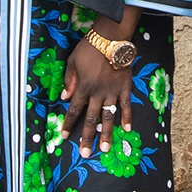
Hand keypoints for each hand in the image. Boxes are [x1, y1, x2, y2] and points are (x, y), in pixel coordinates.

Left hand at [58, 42, 132, 156]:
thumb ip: (69, 80)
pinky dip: (127, 117)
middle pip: (91, 119)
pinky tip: (127, 129)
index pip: (74, 110)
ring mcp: (112, 91)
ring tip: (105, 149)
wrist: (111, 38)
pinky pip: (126, 105)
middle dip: (87, 137)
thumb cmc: (89, 48)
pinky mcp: (124, 87)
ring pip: (108, 116)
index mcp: (83, 87)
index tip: (64, 136)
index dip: (68, 124)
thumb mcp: (72, 61)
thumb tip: (64, 97)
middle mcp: (97, 93)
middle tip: (85, 154)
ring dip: (107, 134)